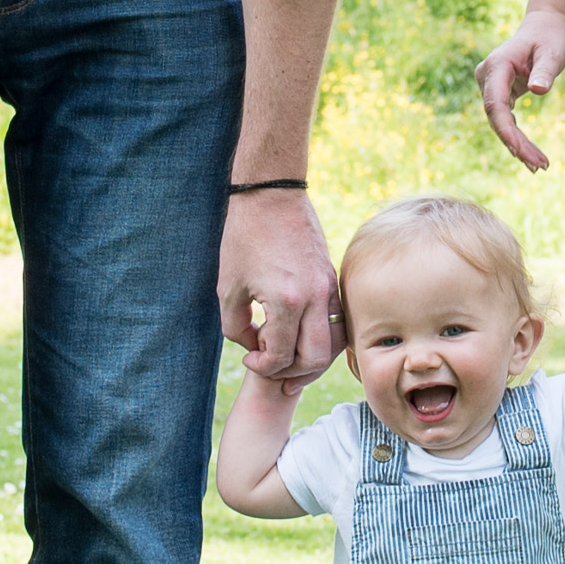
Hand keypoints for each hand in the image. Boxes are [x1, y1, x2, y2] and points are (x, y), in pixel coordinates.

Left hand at [218, 190, 343, 384]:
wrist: (271, 193)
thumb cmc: (243, 235)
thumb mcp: (227, 286)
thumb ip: (236, 326)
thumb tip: (254, 346)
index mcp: (286, 301)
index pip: (281, 356)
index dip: (262, 366)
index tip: (249, 357)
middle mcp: (315, 298)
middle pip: (314, 358)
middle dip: (291, 370)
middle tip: (270, 362)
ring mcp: (329, 289)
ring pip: (334, 343)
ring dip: (313, 356)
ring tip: (289, 352)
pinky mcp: (333, 280)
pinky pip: (337, 322)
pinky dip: (322, 336)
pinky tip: (299, 332)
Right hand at [475, 9, 564, 171]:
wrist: (544, 28)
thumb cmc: (549, 38)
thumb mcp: (553, 53)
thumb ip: (545, 71)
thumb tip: (537, 90)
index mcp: (496, 65)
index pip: (495, 105)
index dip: (506, 132)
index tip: (521, 152)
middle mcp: (487, 77)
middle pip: (497, 119)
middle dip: (517, 145)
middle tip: (540, 166)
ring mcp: (490, 87)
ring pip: (500, 124)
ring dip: (518, 146)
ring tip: (540, 165)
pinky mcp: (498, 94)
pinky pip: (505, 121)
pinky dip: (518, 138)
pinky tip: (532, 155)